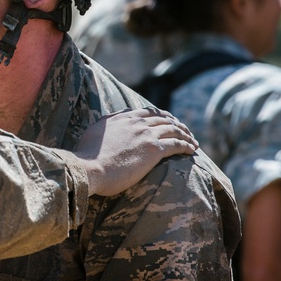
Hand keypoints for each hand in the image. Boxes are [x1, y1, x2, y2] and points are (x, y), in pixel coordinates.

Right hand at [74, 107, 197, 196]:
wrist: (89, 168)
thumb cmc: (87, 156)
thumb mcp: (95, 131)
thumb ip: (108, 122)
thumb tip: (117, 116)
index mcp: (122, 117)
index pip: (147, 112)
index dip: (160, 115)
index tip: (167, 120)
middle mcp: (136, 123)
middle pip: (164, 118)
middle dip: (177, 123)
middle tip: (184, 130)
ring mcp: (146, 135)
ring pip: (173, 129)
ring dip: (186, 134)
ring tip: (192, 141)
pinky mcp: (154, 150)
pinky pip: (177, 144)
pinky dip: (187, 145)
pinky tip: (193, 149)